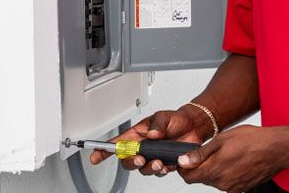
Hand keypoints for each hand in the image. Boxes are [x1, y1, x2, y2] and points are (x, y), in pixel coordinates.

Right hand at [88, 104, 210, 177]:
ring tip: (159, 163)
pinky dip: (162, 170)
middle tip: (140, 159)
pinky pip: (158, 172)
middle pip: (127, 160)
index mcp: (137, 135)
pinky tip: (168, 164)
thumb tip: (152, 134)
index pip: (117, 144)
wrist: (193, 127)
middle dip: (132, 162)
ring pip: (143, 169)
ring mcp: (152, 157)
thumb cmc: (175, 120)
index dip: (103, 150)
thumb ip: (157, 125)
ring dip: (149, 168)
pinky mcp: (164, 163)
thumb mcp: (164, 117)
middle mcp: (142, 147)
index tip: (95, 156)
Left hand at [176, 125, 288, 191]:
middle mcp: (223, 183)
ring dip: (215, 170)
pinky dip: (227, 174)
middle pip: (202, 179)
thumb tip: (183, 161)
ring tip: (227, 154)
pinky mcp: (243, 188)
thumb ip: (200, 154)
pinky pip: (228, 183)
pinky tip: (236, 161)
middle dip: (201, 167)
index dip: (184, 168)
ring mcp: (234, 188)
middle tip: (210, 152)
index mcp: (214, 171)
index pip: (188, 178)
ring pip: (215, 181)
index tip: (186, 159)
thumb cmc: (253, 141)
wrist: (278, 149)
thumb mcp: (221, 140)